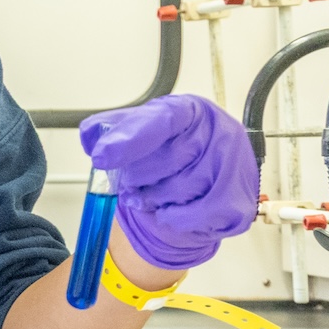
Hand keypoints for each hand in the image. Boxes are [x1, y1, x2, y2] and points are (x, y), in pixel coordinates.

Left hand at [80, 93, 258, 271]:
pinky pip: (192, 215)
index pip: (161, 120)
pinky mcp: (236, 201)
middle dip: (139, 176)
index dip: (129, 138)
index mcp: (190, 111)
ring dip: (153, 198)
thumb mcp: (139, 132)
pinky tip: (166, 210)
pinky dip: (171, 217)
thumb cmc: (169, 156)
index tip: (102, 155)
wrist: (202, 187)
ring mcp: (233, 167)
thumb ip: (110, 129)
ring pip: (178, 189)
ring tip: (150, 194)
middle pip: (166, 160)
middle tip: (132, 181)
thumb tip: (92, 136)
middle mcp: (218, 133)